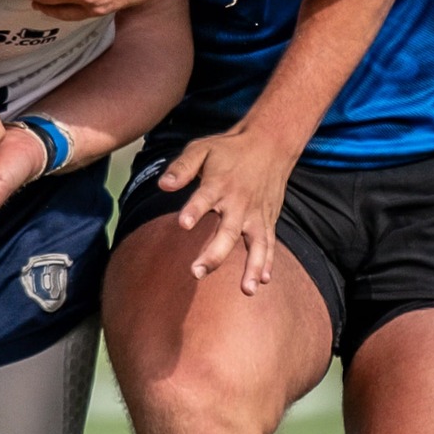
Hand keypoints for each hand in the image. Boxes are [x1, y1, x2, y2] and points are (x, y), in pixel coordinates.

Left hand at [159, 121, 298, 293]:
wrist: (270, 143)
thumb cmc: (229, 149)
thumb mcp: (202, 148)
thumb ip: (182, 168)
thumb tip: (162, 185)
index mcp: (220, 183)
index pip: (204, 198)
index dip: (194, 210)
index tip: (183, 224)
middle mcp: (239, 202)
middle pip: (228, 231)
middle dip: (214, 253)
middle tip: (197, 272)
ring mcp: (256, 213)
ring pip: (256, 244)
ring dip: (252, 267)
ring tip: (246, 290)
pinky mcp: (268, 219)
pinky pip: (270, 243)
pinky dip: (268, 262)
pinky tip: (262, 281)